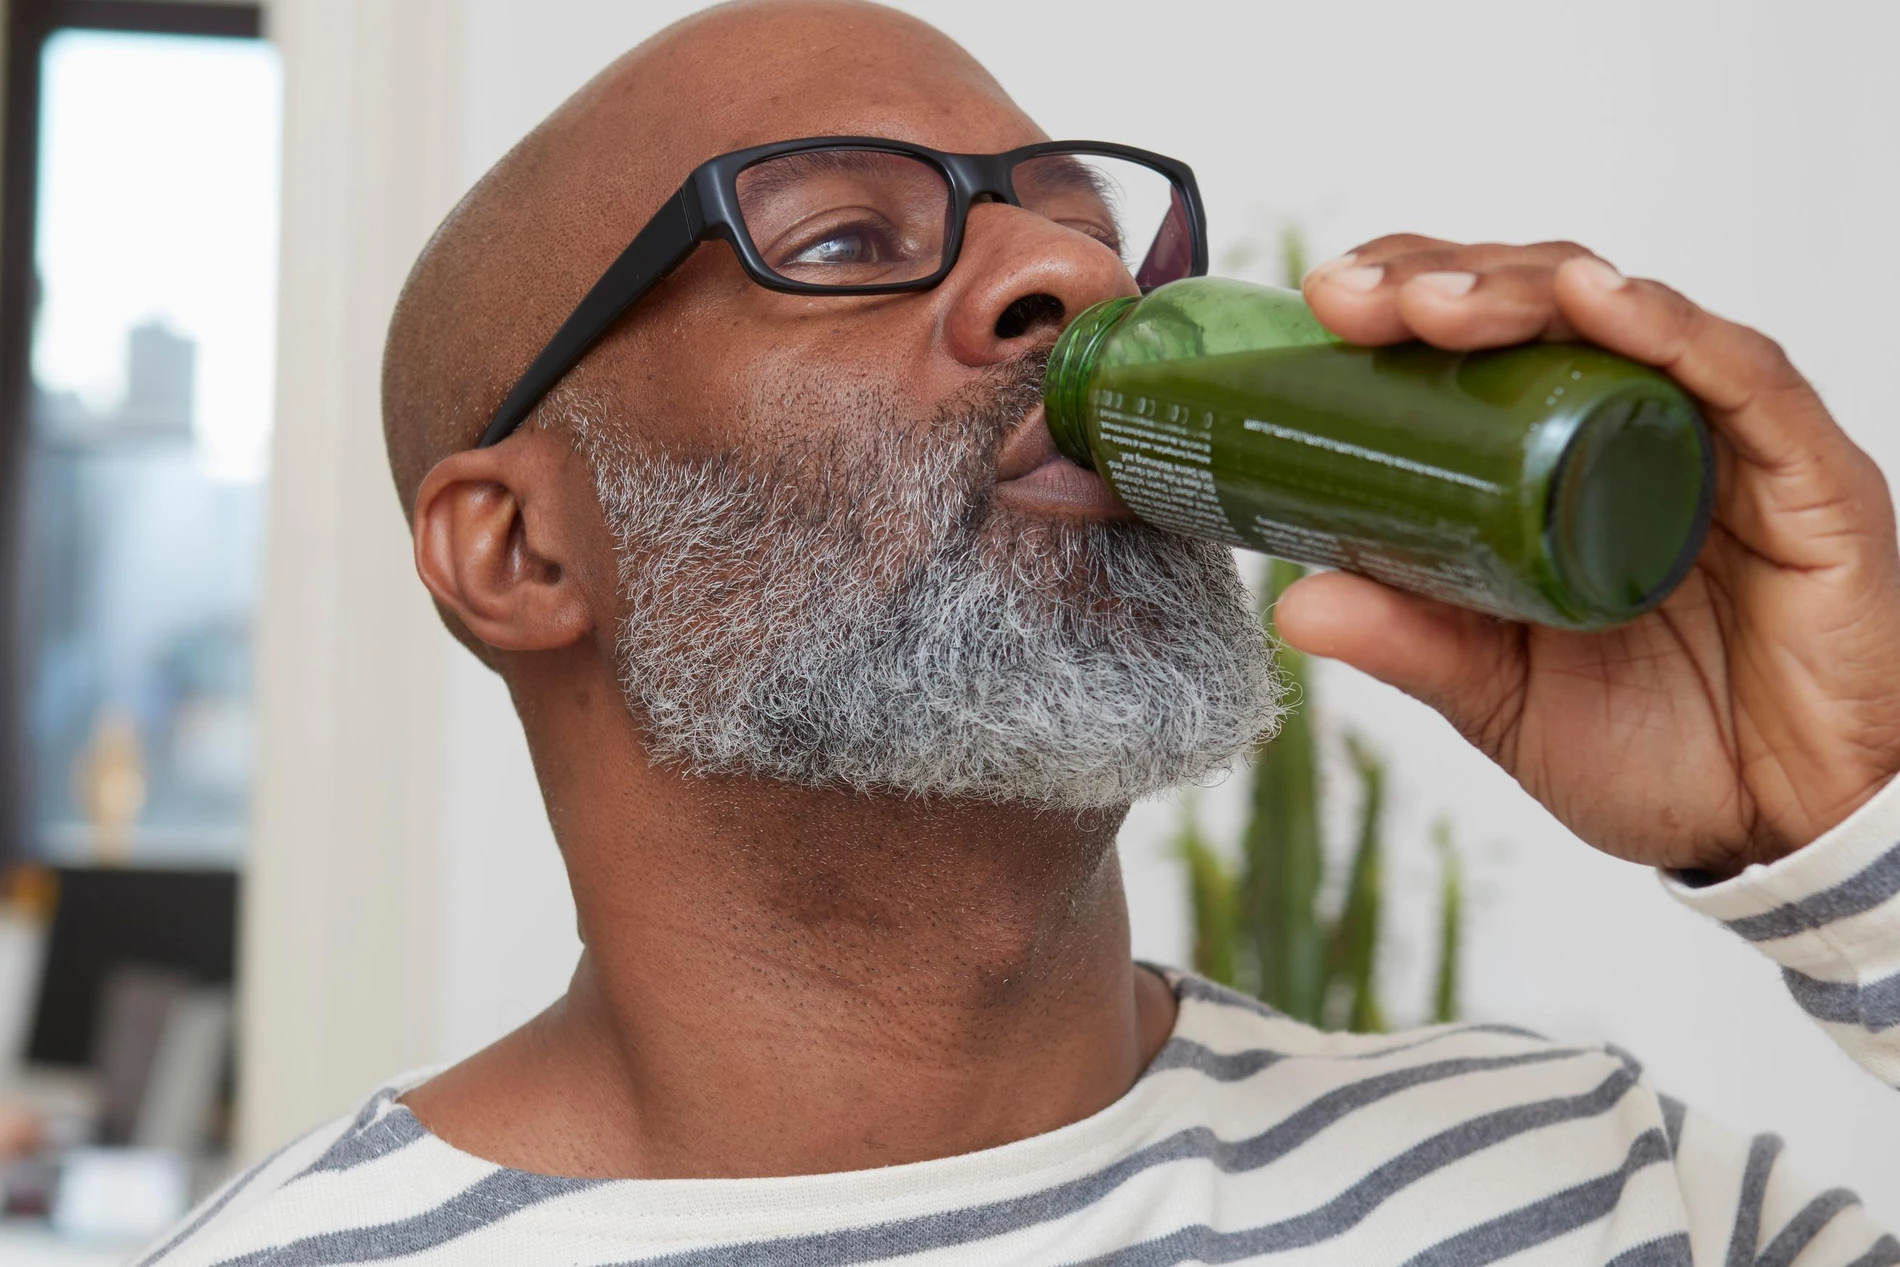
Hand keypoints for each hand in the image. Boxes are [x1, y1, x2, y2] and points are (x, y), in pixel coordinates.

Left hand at [1277, 237, 1899, 875]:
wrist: (1780, 829)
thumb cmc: (1661, 752)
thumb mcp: (1502, 695)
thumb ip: (1416, 642)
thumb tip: (1296, 603)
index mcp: (1564, 466)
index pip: (1484, 342)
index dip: (1405, 299)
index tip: (1322, 302)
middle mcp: (1640, 430)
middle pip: (1540, 307)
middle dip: (1438, 280)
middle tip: (1348, 296)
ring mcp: (1724, 443)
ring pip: (1625, 317)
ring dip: (1523, 289)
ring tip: (1430, 303)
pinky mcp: (1807, 476)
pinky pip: (1743, 377)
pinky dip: (1668, 329)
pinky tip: (1596, 302)